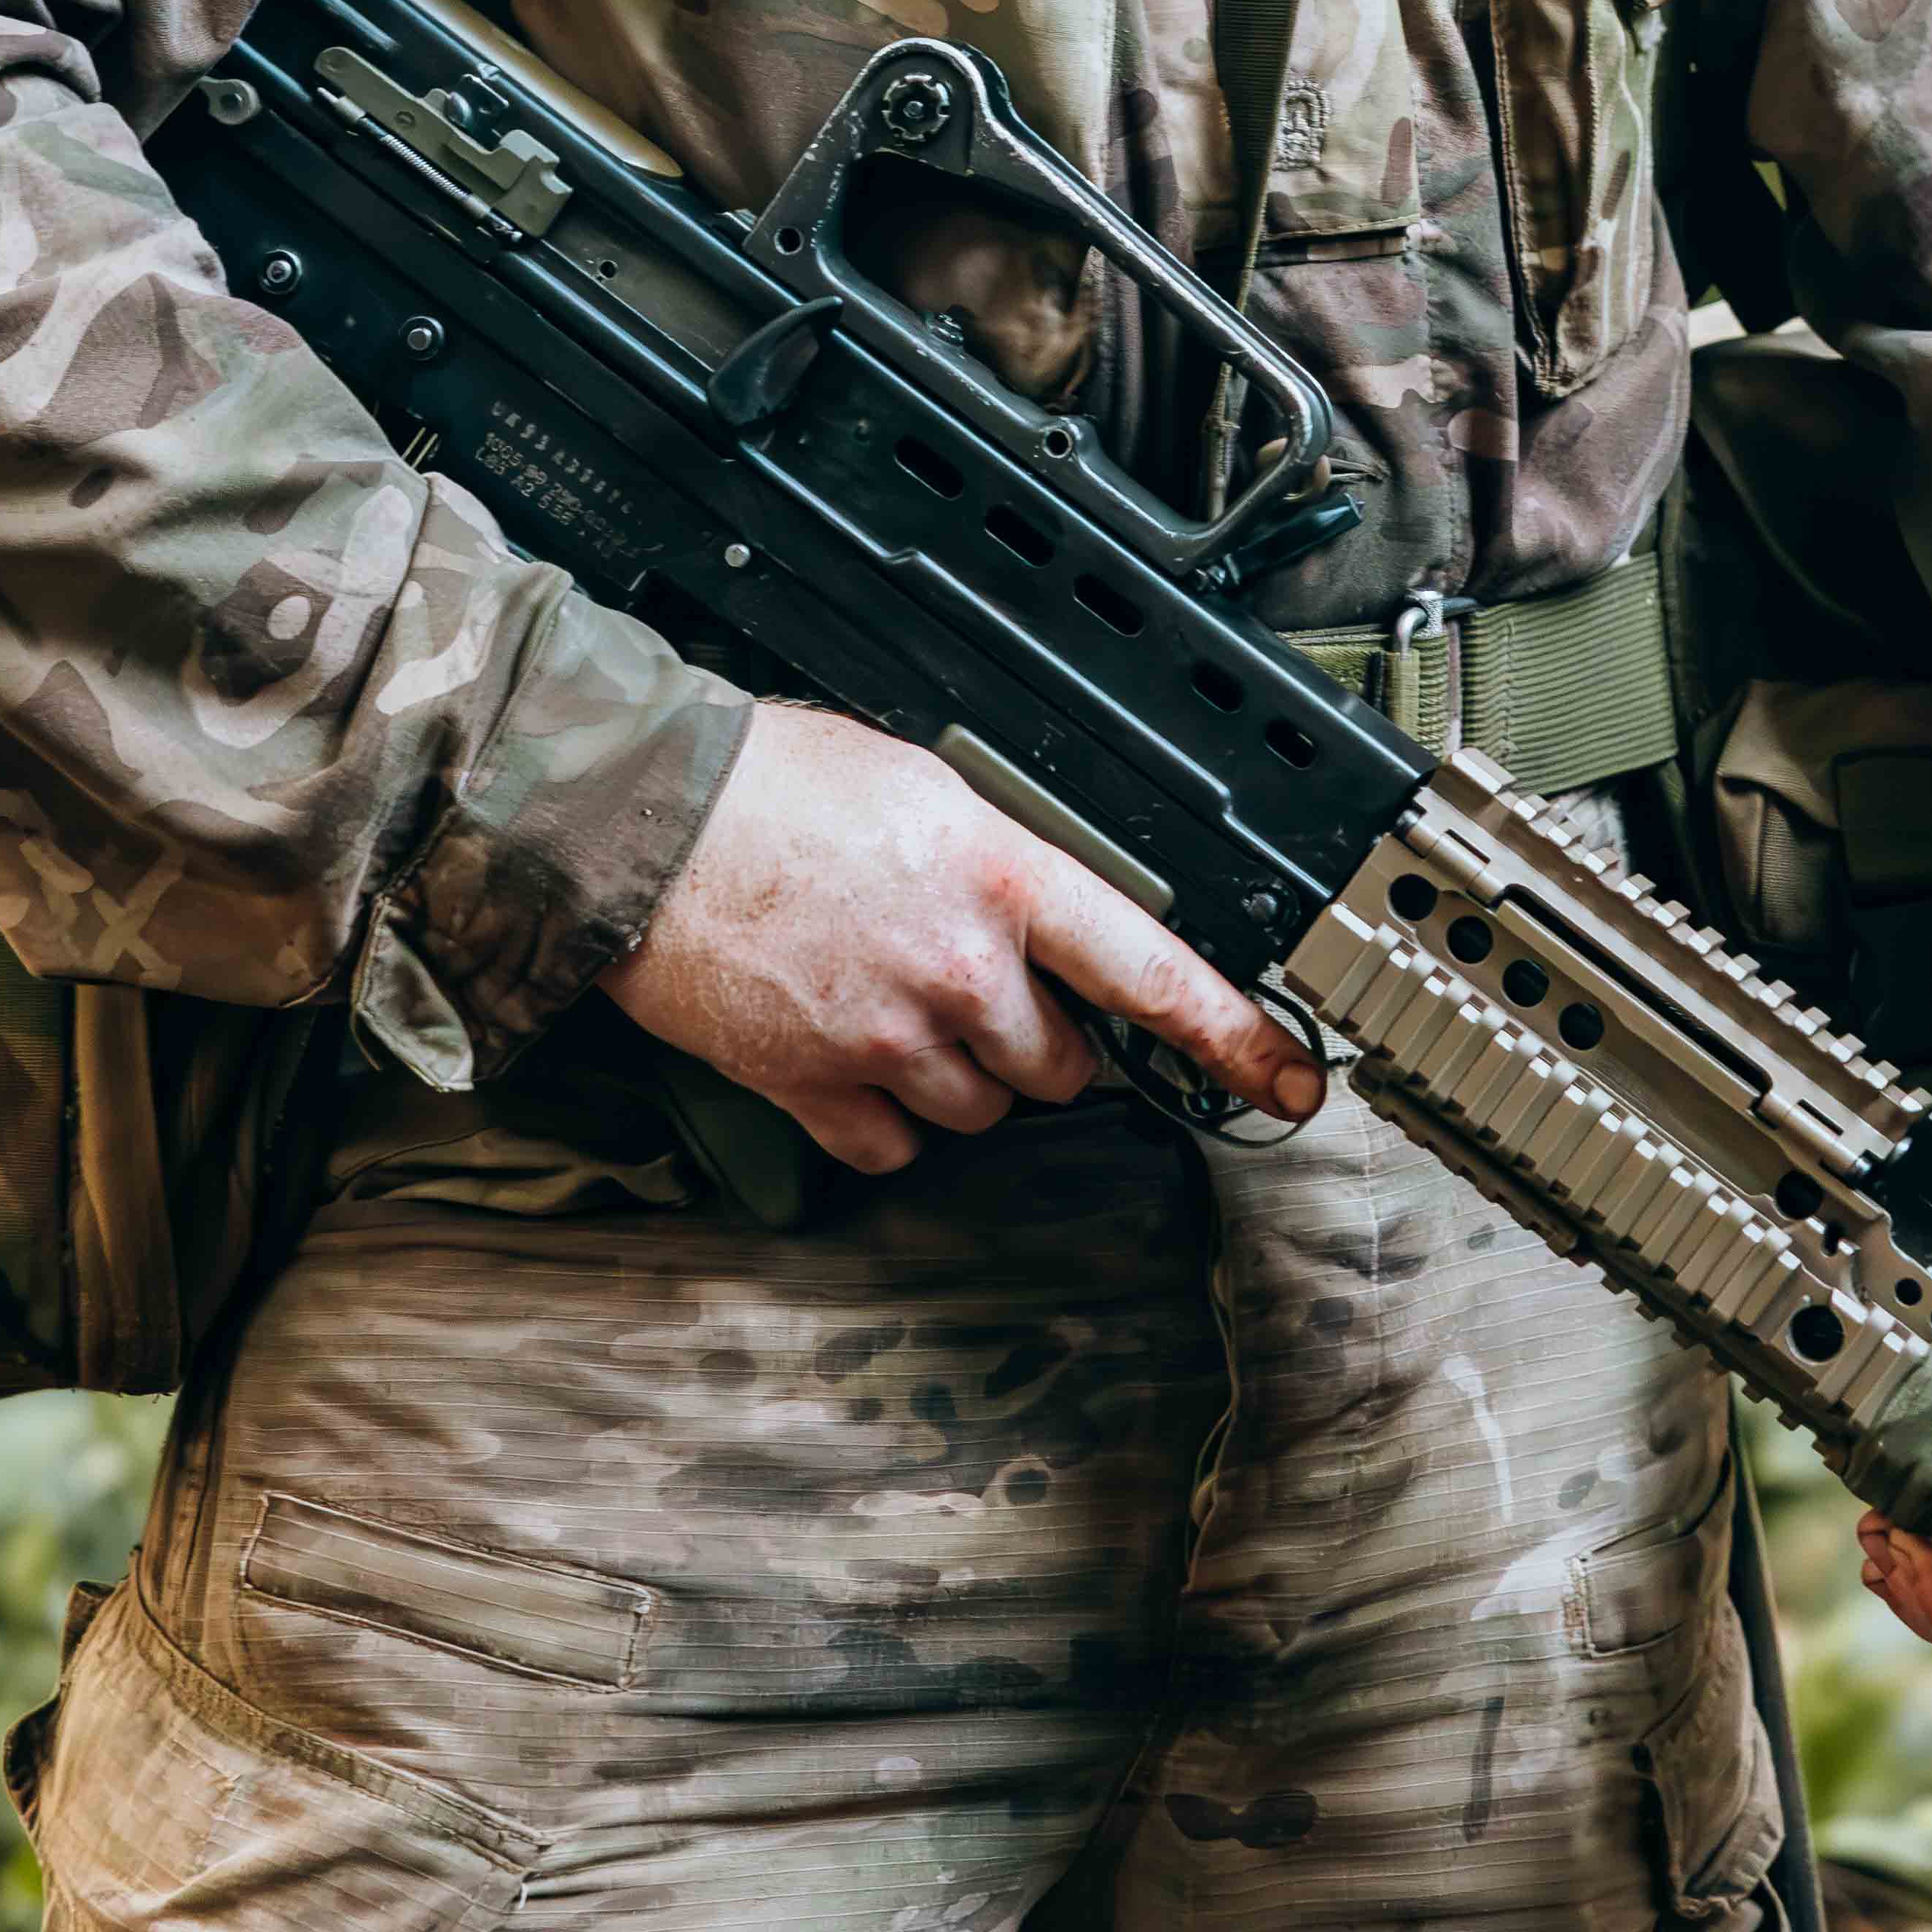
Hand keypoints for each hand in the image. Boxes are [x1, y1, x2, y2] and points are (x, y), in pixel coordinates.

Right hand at [602, 701, 1324, 1177]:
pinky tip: (853, 1060)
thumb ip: (1000, 857)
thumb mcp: (923, 786)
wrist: (644, 822)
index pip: (1149, 970)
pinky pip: (892, 1148)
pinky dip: (884, 1122)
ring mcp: (887, 1037)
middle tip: (976, 989)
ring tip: (899, 1008)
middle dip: (1036, 1039)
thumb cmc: (770, 783)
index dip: (1233, 1037)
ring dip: (961, 1077)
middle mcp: (958, 968)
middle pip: (1061, 1065)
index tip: (1287, 1082)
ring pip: (982, 1111)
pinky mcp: (814, 1087)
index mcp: (998, 876)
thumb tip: (1043, 903)